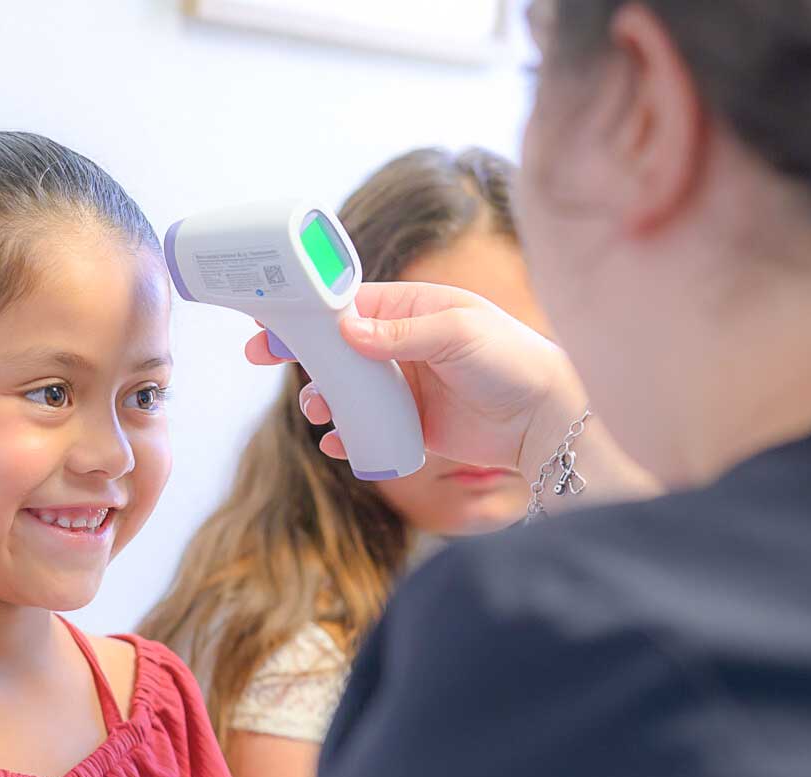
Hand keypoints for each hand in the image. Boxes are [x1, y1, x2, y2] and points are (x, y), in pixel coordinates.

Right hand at [247, 282, 583, 479]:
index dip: (309, 309)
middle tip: (264, 355)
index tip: (275, 316)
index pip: (350, 302)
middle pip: (338, 345)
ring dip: (323, 397)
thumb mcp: (458, 334)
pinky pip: (367, 428)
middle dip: (300, 351)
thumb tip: (347, 330)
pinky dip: (347, 435)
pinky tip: (337, 441)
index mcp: (414, 308)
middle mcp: (404, 344)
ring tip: (314, 409)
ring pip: (347, 389)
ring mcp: (406, 386)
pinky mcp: (412, 424)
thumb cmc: (511, 361)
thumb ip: (401, 333)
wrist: (546, 419)